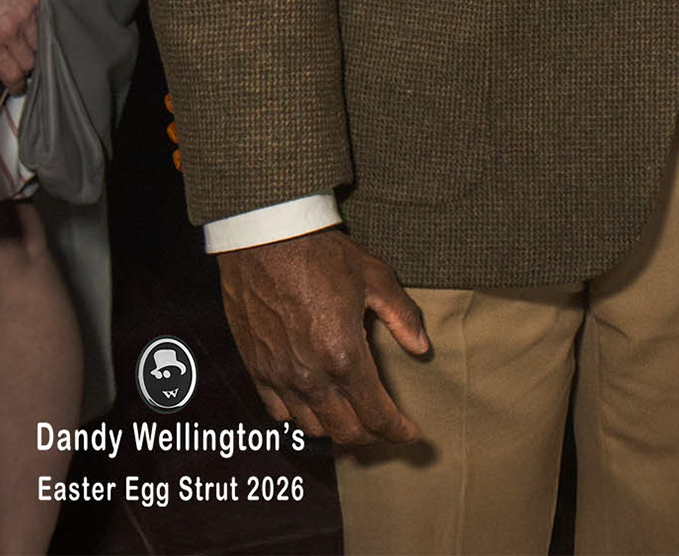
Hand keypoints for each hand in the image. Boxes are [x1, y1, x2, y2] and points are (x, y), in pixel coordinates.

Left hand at [0, 0, 38, 91]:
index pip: (12, 73)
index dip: (17, 85)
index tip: (19, 88)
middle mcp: (13, 30)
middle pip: (32, 60)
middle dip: (28, 67)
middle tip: (25, 69)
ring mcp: (28, 12)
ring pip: (41, 40)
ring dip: (37, 46)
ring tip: (31, 47)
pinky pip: (44, 18)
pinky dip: (41, 25)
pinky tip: (34, 24)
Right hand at [217, 227, 429, 445]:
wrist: (266, 242)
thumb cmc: (323, 256)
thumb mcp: (375, 278)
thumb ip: (401, 317)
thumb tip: (421, 348)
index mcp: (344, 356)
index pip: (375, 414)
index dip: (397, 431)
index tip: (412, 436)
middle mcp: (311, 376)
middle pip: (345, 430)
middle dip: (372, 436)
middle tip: (388, 428)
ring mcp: (280, 377)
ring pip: (312, 428)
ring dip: (337, 429)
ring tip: (355, 417)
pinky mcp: (257, 370)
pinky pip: (280, 413)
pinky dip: (302, 417)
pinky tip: (316, 404)